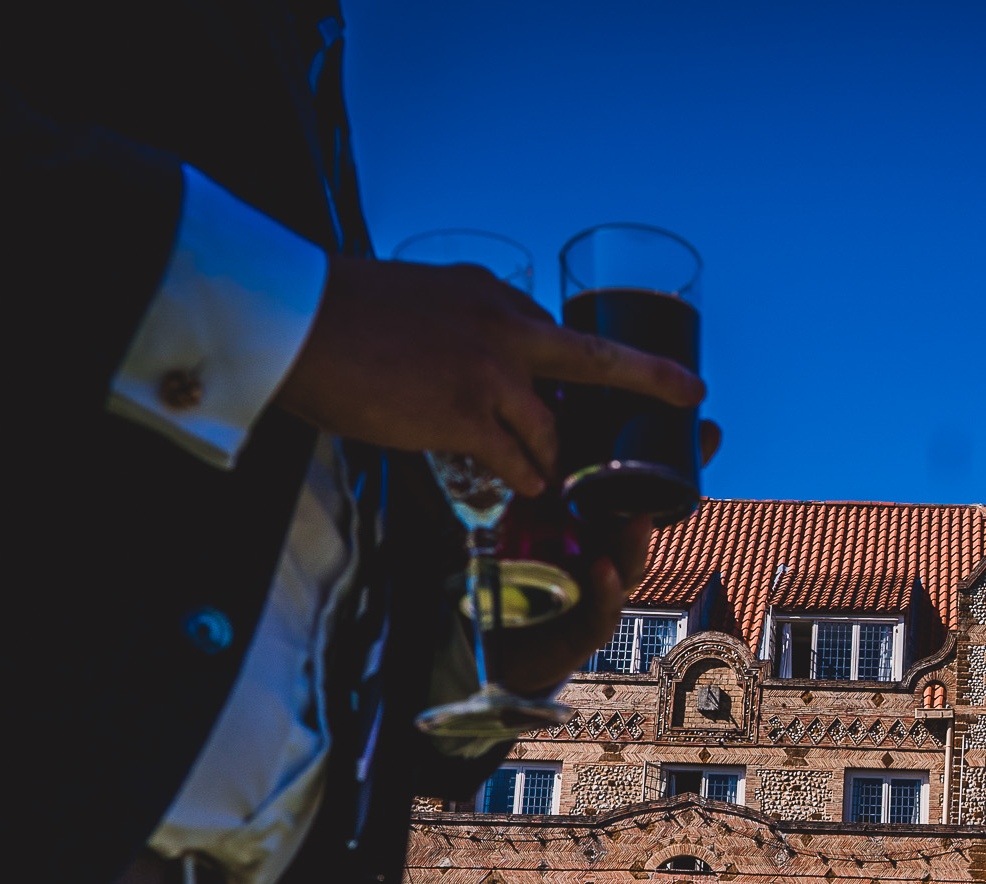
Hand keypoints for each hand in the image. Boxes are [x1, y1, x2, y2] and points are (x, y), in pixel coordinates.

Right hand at [273, 257, 704, 494]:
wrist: (293, 319)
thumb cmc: (335, 311)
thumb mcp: (414, 296)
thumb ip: (452, 322)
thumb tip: (456, 352)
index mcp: (488, 293)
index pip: (551, 332)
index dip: (579, 362)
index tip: (609, 370)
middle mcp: (502, 327)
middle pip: (595, 359)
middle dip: (650, 378)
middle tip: (692, 393)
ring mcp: (489, 373)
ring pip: (548, 428)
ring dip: (554, 459)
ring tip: (553, 478)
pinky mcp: (465, 415)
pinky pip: (514, 459)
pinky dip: (524, 477)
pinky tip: (528, 489)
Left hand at [489, 421, 725, 695]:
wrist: (502, 642)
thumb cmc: (517, 576)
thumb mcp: (523, 518)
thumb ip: (536, 476)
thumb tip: (544, 414)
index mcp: (602, 529)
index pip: (646, 494)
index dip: (677, 465)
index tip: (708, 433)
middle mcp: (611, 559)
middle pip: (647, 527)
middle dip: (670, 496)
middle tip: (687, 463)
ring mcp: (602, 595)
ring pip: (630, 568)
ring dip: (636, 545)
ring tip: (640, 519)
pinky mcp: (585, 630)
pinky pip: (601, 609)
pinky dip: (605, 590)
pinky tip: (602, 568)